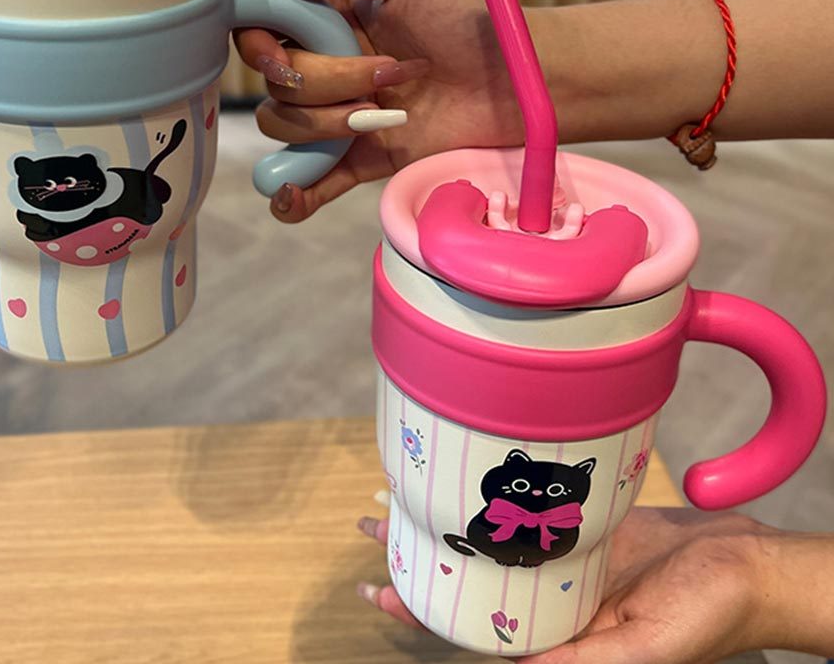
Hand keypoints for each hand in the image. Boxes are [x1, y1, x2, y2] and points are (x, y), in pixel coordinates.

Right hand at [235, 0, 523, 220]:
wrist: (518, 80)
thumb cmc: (469, 17)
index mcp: (328, 20)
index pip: (261, 28)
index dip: (258, 38)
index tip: (280, 42)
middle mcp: (326, 68)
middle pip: (277, 81)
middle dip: (324, 79)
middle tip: (387, 73)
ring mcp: (340, 116)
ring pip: (285, 126)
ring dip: (328, 123)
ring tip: (384, 114)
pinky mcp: (362, 160)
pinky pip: (310, 181)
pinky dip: (293, 193)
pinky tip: (292, 194)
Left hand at [356, 508, 776, 662]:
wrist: (750, 565)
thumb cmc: (707, 616)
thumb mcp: (642, 650)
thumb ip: (577, 662)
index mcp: (559, 639)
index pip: (473, 628)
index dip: (423, 612)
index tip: (376, 591)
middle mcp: (553, 599)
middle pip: (472, 577)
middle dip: (421, 554)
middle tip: (373, 524)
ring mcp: (566, 558)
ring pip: (492, 539)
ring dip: (450, 520)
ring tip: (404, 494)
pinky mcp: (585, 525)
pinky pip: (529, 510)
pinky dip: (495, 497)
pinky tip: (471, 478)